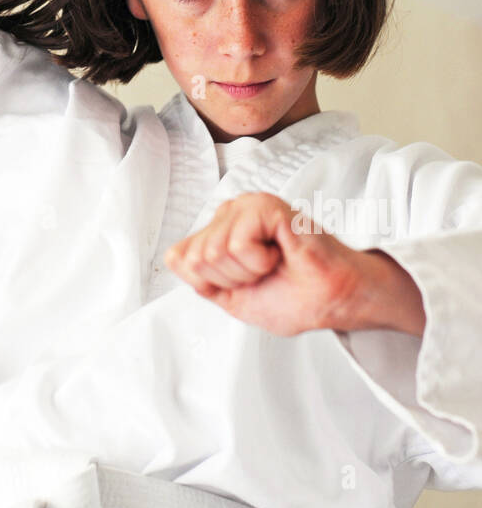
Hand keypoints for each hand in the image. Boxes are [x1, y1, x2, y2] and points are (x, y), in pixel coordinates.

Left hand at [164, 191, 362, 336]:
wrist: (331, 301)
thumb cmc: (293, 296)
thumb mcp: (230, 297)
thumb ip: (199, 277)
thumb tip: (175, 256)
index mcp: (220, 231)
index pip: (179, 258)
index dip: (210, 283)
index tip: (245, 283)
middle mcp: (230, 213)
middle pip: (195, 258)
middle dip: (229, 279)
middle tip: (263, 274)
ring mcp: (247, 206)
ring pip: (214, 251)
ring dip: (247, 272)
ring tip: (273, 264)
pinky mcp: (266, 206)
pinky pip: (237, 243)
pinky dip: (259, 261)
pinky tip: (280, 254)